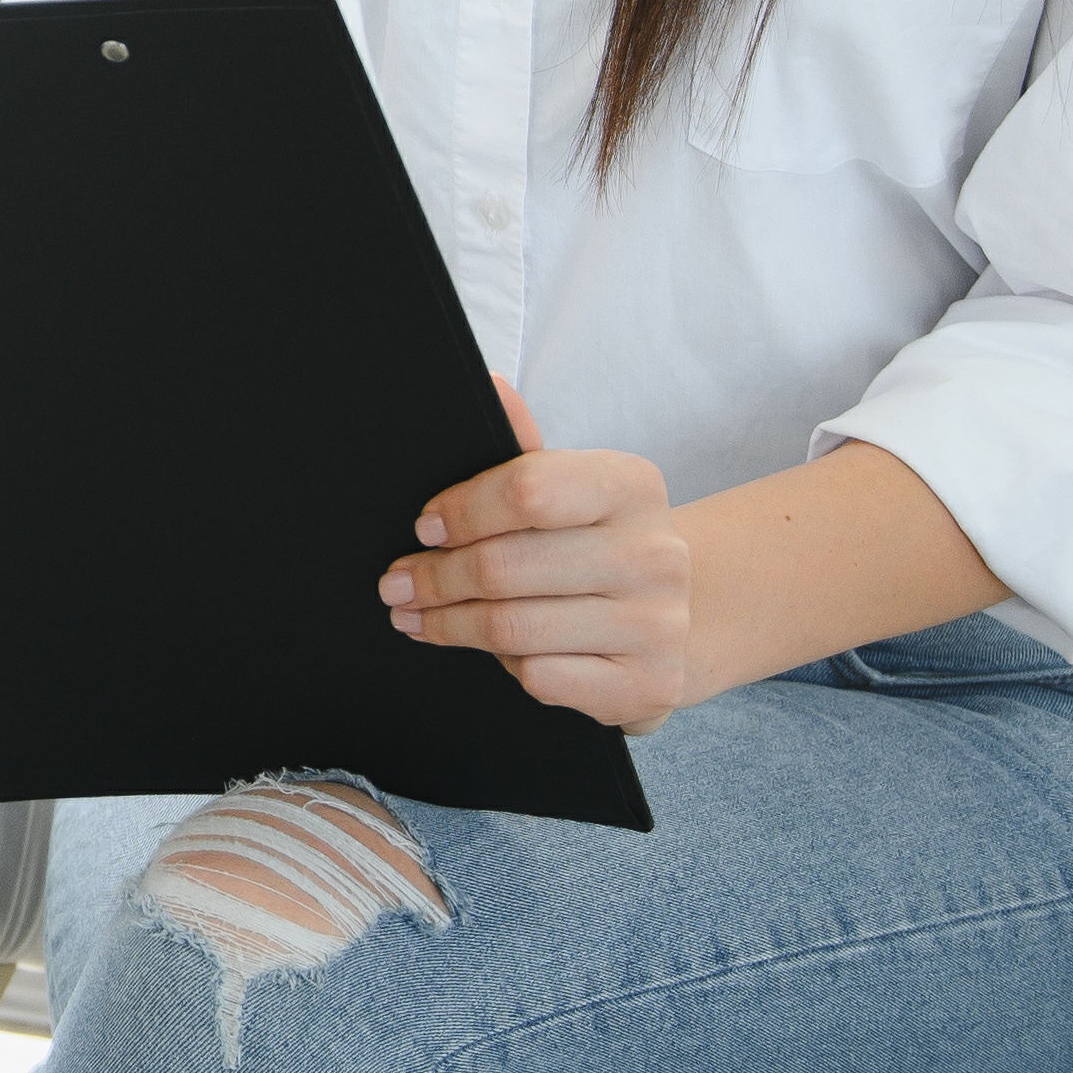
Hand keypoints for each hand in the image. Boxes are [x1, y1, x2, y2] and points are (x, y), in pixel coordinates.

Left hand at [382, 377, 692, 732]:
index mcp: (632, 486)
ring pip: (513, 628)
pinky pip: (541, 677)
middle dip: (434, 578)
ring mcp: (658, 625)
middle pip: (505, 568)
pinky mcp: (646, 686)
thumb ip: (524, 448)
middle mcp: (656, 554)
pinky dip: (503, 665)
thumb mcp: (571, 487)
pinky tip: (490, 651)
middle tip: (396, 585)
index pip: (528, 491)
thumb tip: (489, 387)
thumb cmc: (598, 542)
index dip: (461, 512)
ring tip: (416, 617)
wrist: (676, 617)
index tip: (422, 528)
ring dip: (449, 624)